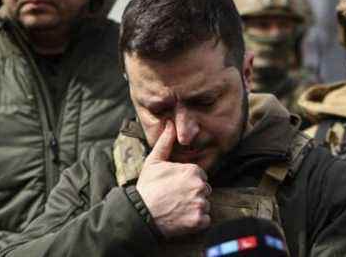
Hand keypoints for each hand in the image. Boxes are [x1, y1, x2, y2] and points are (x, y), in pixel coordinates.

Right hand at [136, 120, 211, 237]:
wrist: (139, 214)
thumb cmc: (147, 187)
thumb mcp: (154, 161)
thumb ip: (165, 142)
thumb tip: (170, 124)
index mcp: (193, 171)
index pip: (200, 176)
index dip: (188, 182)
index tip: (176, 188)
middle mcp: (200, 186)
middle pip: (204, 190)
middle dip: (194, 194)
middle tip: (176, 199)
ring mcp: (200, 203)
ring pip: (205, 205)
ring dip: (195, 208)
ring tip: (178, 209)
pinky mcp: (199, 221)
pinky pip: (205, 220)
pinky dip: (197, 222)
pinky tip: (183, 219)